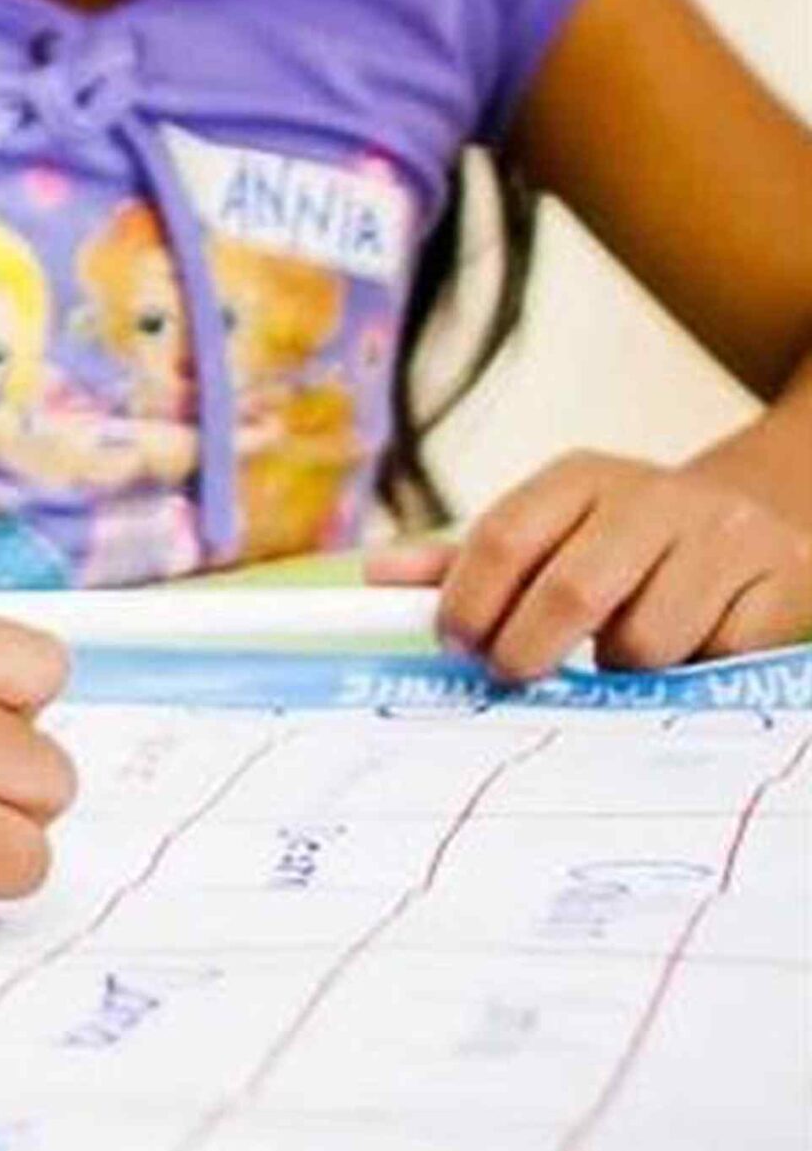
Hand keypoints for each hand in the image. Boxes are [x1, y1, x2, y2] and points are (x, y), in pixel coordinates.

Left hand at [366, 450, 811, 679]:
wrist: (761, 515)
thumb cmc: (626, 540)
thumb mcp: (552, 529)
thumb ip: (470, 559)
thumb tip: (378, 576)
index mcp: (582, 477)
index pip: (505, 536)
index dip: (469, 599)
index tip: (453, 643)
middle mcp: (655, 496)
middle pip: (571, 590)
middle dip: (526, 648)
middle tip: (510, 674)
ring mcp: (725, 537)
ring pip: (645, 641)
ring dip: (617, 670)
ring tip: (618, 652)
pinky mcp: (784, 583)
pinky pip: (715, 660)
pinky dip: (688, 674)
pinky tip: (687, 649)